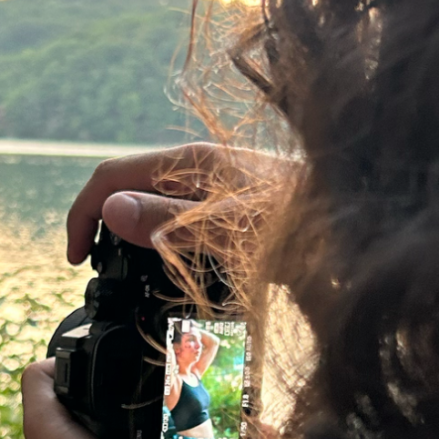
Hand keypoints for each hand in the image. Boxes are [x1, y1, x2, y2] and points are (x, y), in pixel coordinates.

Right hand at [65, 141, 287, 263]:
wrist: (362, 227)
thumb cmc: (304, 228)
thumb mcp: (230, 231)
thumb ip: (169, 219)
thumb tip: (111, 209)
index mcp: (189, 162)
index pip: (109, 177)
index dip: (82, 215)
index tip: (76, 260)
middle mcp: (198, 167)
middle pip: (128, 188)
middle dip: (103, 226)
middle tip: (99, 273)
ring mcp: (216, 186)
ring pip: (153, 205)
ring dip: (133, 237)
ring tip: (128, 276)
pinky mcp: (233, 207)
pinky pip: (181, 219)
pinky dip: (164, 242)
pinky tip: (174, 269)